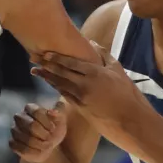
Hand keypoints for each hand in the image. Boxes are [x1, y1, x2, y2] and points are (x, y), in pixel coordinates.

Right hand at [9, 102, 65, 162]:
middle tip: (50, 139)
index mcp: (30, 108)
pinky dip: (34, 152)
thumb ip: (58, 115)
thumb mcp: (60, 122)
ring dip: (41, 145)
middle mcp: (19, 117)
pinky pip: (22, 149)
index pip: (37, 112)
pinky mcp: (12, 143)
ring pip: (27, 139)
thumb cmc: (53, 130)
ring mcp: (14, 130)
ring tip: (47, 146)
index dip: (47, 122)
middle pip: (31, 125)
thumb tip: (52, 112)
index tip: (54, 129)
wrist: (47, 144)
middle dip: (44, 134)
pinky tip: (39, 151)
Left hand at [29, 42, 147, 126]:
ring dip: (45, 76)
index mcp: (95, 73)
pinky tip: (48, 82)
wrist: (130, 120)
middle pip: (60, 72)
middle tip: (32, 57)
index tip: (45, 52)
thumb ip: (104, 56)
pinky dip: (55, 87)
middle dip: (45, 64)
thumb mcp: (118, 71)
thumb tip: (92, 43)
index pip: (71, 63)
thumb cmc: (127, 94)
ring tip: (34, 70)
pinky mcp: (79, 108)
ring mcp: (81, 97)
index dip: (56, 57)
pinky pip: (64, 95)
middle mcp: (85, 84)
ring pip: (59, 84)